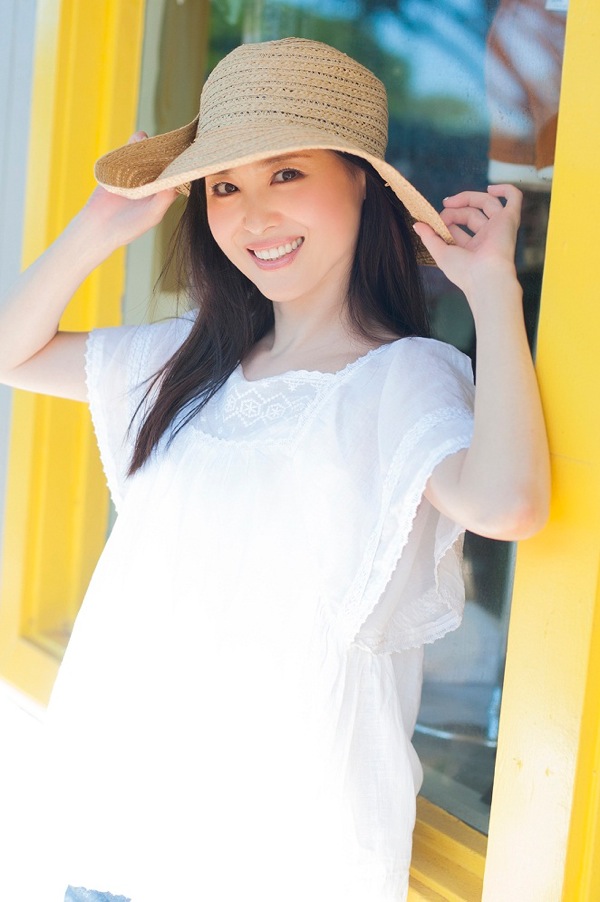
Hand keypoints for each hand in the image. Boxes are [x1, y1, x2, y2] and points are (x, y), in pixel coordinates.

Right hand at [77, 132, 178, 252]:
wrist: (98, 226)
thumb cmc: (129, 227)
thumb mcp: (151, 215)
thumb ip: (164, 200)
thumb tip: (175, 182)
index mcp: (163, 194)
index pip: (176, 175)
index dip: (181, 165)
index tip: (186, 154)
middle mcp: (152, 182)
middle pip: (161, 161)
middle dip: (165, 152)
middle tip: (168, 142)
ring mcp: (136, 174)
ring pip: (145, 155)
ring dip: (149, 145)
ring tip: (151, 140)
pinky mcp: (120, 167)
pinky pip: (128, 152)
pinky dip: (133, 144)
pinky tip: (138, 139)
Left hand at [413, 184, 521, 297]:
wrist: (484, 276)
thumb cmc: (463, 271)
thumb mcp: (440, 253)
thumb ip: (429, 237)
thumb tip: (417, 224)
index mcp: (473, 248)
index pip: (459, 227)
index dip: (447, 219)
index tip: (435, 220)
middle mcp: (487, 237)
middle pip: (471, 213)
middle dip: (455, 209)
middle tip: (444, 208)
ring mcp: (499, 227)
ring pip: (487, 203)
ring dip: (468, 197)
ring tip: (451, 201)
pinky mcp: (509, 219)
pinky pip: (514, 198)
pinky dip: (506, 189)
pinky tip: (491, 188)